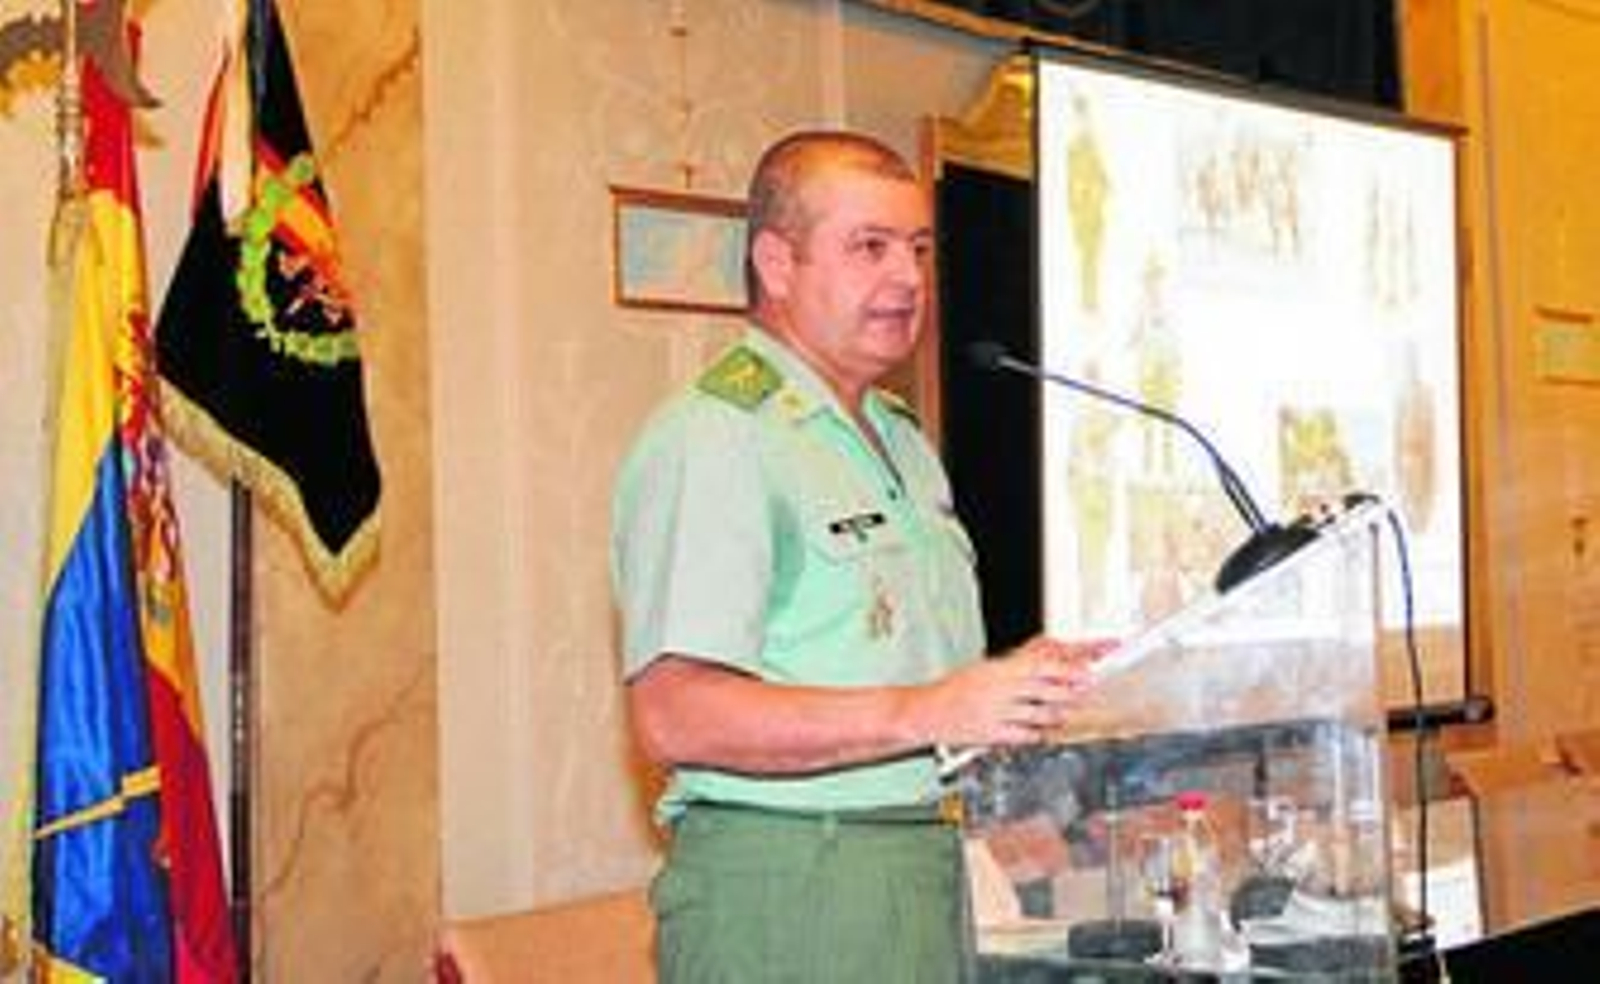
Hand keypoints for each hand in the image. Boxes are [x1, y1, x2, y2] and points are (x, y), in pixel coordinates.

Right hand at [908, 635, 1097, 748]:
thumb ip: (1019, 661)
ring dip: (1059, 714)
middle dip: (1072, 691)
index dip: (1072, 665)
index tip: (1090, 667)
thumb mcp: (987, 667)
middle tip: (1084, 690)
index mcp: (1000, 669)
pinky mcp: (995, 735)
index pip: (1044, 663)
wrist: (927, 713)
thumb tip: (1050, 651)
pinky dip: (1039, 732)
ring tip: (1064, 712)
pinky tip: (1042, 730)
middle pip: (1049, 689)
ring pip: (1043, 714)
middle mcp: (1001, 689)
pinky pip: (1028, 735)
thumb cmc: (957, 689)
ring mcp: (999, 713)